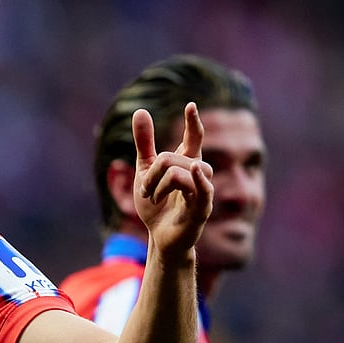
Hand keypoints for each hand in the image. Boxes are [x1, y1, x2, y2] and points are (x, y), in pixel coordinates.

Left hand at [132, 102, 213, 261]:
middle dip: (152, 172)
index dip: (193, 123)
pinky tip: (193, 168)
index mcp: (185, 164)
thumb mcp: (145, 170)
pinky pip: (203, 189)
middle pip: (172, 157)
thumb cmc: (155, 205)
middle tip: (145, 191)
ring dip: (159, 183)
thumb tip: (140, 110)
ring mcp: (202, 191)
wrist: (157, 237)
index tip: (190, 105)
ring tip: (152, 198)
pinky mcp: (202, 209)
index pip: (193, 139)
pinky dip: (198, 179)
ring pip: (183, 170)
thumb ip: (145, 143)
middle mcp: (197, 175)